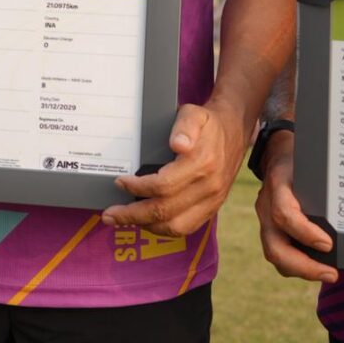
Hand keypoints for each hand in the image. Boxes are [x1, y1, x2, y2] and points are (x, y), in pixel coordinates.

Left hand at [101, 100, 246, 236]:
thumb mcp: (195, 113)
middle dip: (132, 215)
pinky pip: (186, 228)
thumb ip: (185, 126)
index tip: (119, 182)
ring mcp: (212, 201)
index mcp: (202, 163)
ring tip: (123, 220)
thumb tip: (178, 144)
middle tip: (109, 214)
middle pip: (165, 211)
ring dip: (145, 226)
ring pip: (175, 226)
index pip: (163, 186)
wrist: (234, 131)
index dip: (137, 188)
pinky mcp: (212, 208)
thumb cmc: (207, 123)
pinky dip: (162, 229)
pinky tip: (146, 222)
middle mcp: (209, 187)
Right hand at [255, 130, 337, 282]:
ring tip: (329, 273)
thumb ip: (324, 181)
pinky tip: (318, 267)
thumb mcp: (312, 161)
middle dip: (304, 267)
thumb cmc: (301, 158)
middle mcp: (266, 205)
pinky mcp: (269, 228)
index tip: (329, 244)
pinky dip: (298, 265)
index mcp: (278, 185)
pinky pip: (279, 252)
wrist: (277, 152)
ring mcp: (264, 219)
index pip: (284, 214)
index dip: (305, 233)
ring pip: (274, 255)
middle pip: (274, 247)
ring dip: (301, 270)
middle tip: (332, 273)